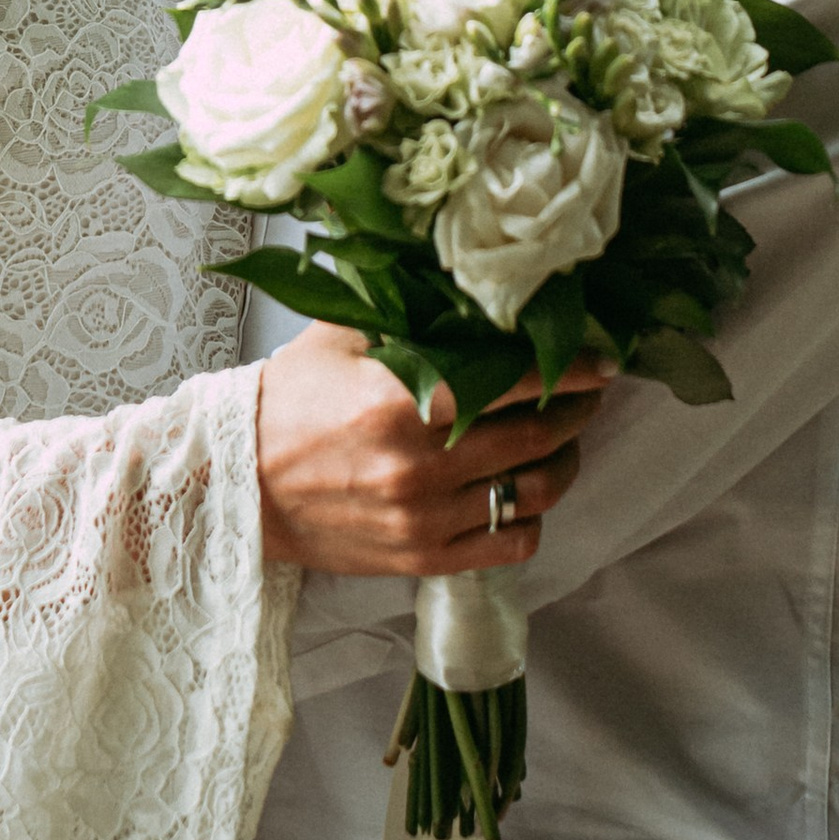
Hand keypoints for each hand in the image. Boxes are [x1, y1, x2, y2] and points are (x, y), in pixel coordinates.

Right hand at [256, 320, 611, 576]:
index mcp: (399, 399)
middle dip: (576, 412)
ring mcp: (424, 517)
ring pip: (533, 493)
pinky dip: (529, 518)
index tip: (602, 362)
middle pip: (536, 437)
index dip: (569, 370)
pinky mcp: (422, 558)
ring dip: (563, 465)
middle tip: (585, 394)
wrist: (236, 484)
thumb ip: (405, 309)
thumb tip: (470, 281)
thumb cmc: (290, 401)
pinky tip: (523, 492)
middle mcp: (419, 463)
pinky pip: (510, 544)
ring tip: (561, 443)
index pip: (513, 382)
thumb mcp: (339, 335)